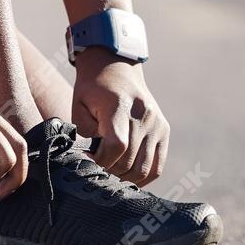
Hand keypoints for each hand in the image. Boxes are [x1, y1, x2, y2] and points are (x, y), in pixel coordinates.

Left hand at [69, 46, 167, 186]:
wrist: (116, 67)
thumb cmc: (93, 88)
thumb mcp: (80, 107)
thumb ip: (86, 135)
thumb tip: (94, 161)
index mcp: (120, 106)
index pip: (117, 146)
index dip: (101, 160)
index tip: (89, 157)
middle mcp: (143, 116)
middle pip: (129, 161)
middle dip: (110, 170)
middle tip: (97, 166)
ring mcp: (157, 124)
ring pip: (144, 169)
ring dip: (125, 177)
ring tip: (110, 170)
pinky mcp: (164, 131)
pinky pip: (157, 166)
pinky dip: (143, 177)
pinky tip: (127, 175)